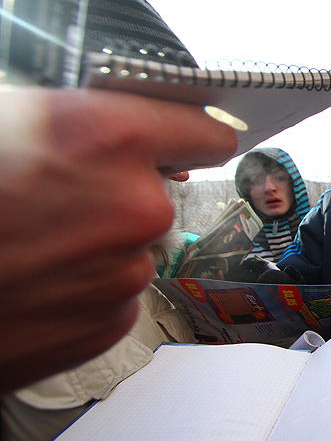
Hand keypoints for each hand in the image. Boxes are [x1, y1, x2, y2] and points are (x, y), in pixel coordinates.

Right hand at [0, 88, 235, 391]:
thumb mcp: (2, 116)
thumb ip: (74, 117)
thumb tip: (119, 120)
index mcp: (106, 139)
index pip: (200, 129)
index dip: (189, 131)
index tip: (188, 137)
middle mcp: (132, 208)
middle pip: (155, 191)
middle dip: (116, 190)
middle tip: (50, 194)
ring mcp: (124, 273)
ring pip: (131, 245)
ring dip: (95, 243)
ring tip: (24, 243)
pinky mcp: (109, 324)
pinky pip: (113, 293)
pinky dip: (83, 288)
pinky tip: (29, 280)